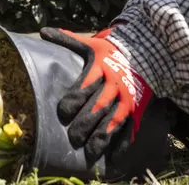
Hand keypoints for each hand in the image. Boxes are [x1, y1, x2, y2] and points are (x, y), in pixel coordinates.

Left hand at [39, 27, 151, 162]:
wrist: (146, 54)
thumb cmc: (110, 51)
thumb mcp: (91, 42)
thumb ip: (67, 39)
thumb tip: (42, 32)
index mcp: (101, 68)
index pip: (86, 84)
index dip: (75, 98)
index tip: (62, 112)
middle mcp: (115, 85)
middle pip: (100, 105)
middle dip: (86, 121)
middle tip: (73, 137)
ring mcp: (127, 98)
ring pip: (115, 119)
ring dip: (103, 135)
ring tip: (91, 151)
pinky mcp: (136, 109)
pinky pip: (131, 127)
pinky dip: (123, 142)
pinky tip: (114, 157)